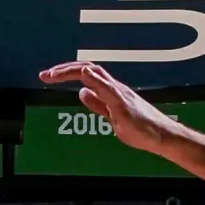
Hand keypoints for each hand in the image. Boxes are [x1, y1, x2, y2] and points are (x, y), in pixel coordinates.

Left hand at [39, 61, 178, 152]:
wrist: (161, 136)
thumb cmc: (142, 128)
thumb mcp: (112, 116)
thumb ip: (98, 104)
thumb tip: (81, 94)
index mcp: (110, 90)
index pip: (85, 74)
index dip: (66, 72)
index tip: (48, 77)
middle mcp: (114, 87)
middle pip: (87, 69)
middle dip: (63, 69)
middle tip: (44, 75)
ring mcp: (119, 94)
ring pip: (96, 74)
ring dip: (72, 71)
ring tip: (54, 73)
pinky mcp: (124, 104)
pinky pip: (109, 88)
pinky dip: (96, 79)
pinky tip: (84, 73)